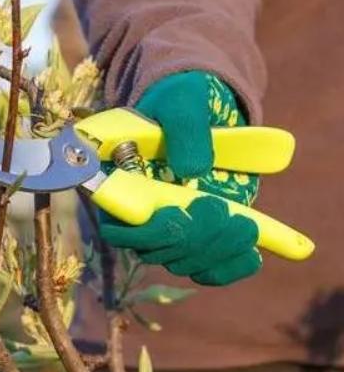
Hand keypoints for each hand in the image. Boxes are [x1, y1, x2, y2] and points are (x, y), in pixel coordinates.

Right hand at [99, 70, 261, 285]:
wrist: (199, 111)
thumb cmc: (179, 102)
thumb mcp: (182, 102)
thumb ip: (184, 129)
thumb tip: (194, 171)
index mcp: (120, 184)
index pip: (117, 226)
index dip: (144, 231)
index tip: (178, 213)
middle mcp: (140, 214)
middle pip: (154, 251)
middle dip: (191, 238)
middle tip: (220, 207)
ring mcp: (170, 229)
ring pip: (183, 262)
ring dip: (215, 250)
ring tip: (245, 224)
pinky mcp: (200, 236)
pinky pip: (209, 270)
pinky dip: (232, 265)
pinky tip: (253, 252)